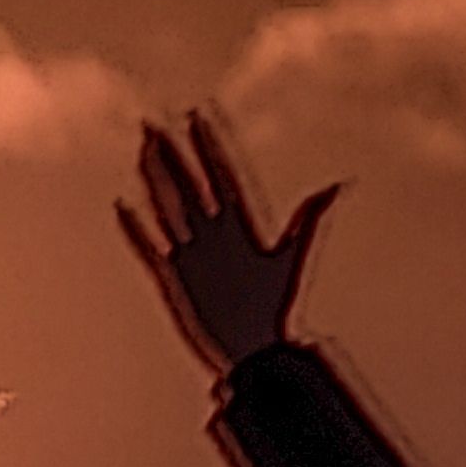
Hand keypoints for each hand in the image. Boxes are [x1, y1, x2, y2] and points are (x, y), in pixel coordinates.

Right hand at [118, 110, 337, 373]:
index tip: (200, 110)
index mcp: (244, 225)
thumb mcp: (295, 260)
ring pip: (169, 206)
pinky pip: (149, 247)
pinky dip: (135, 227)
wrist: (258, 355)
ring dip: (155, 177)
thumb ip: (312, 221)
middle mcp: (216, 234)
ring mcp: (194, 255)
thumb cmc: (282, 313)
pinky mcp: (174, 280)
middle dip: (174, 150)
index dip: (211, 142)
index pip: (223, 173)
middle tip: (157, 117)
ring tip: (143, 146)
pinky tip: (122, 205)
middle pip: (190, 182)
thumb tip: (343, 183)